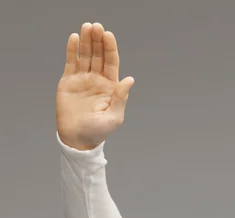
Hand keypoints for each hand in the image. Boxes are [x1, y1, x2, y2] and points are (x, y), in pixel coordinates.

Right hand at [56, 22, 134, 150]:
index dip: (110, 49)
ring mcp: (83, 79)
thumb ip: (121, 97)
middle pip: (99, 56)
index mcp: (111, 87)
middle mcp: (97, 80)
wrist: (77, 138)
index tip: (108, 35)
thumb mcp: (114, 117)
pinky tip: (74, 38)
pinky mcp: (69, 81)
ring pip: (85, 56)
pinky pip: (71, 62)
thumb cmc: (99, 131)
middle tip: (97, 26)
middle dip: (98, 41)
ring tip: (87, 27)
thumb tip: (130, 79)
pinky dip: (73, 50)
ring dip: (86, 41)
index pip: (111, 63)